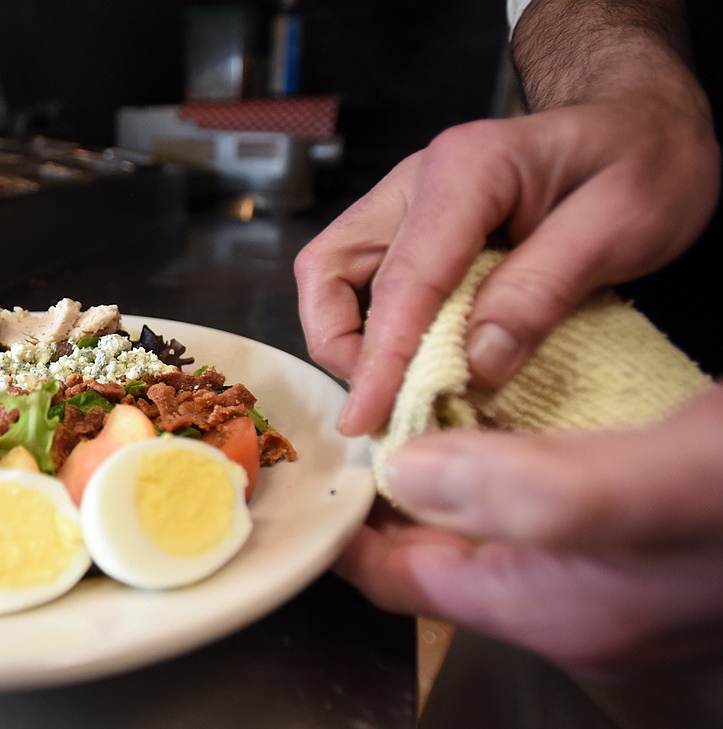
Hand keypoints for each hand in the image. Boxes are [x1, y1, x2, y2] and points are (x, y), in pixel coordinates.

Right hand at [294, 91, 718, 437]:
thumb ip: (542, 290)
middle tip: (385, 404)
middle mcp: (416, 181)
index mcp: (468, 169)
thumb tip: (476, 363)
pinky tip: (412, 362)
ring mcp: (405, 203)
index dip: (381, 357)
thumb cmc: (644, 162)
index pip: (404, 279)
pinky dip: (373, 330)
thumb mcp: (623, 223)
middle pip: (329, 269)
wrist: (643, 125)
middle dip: (342, 346)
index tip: (368, 418)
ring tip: (393, 388)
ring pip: (331, 276)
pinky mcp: (410, 229)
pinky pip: (362, 282)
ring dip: (347, 339)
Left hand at [332, 385, 722, 676]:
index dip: (348, 532)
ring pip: (489, 523)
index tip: (315, 470)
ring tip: (404, 408)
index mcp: (553, 612)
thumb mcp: (639, 485)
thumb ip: (520, 490)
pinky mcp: (638, 534)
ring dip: (445, 470)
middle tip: (354, 423)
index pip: (405, 583)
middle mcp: (573, 604)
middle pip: (441, 554)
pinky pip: (539, 502)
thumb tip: (404, 474)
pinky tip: (495, 410)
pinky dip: (503, 458)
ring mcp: (609, 574)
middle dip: (391, 491)